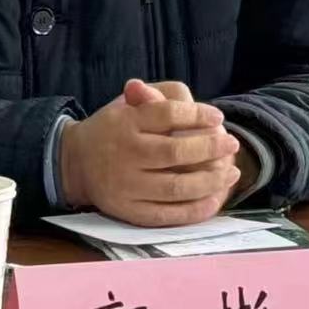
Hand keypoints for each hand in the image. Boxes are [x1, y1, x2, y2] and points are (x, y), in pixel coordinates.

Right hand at [59, 83, 241, 226]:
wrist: (76, 163)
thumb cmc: (113, 131)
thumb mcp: (126, 107)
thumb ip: (151, 98)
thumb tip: (167, 94)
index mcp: (124, 123)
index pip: (166, 114)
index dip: (196, 115)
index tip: (218, 116)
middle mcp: (124, 154)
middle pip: (175, 151)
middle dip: (209, 147)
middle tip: (232, 143)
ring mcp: (127, 186)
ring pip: (177, 186)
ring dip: (210, 180)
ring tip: (231, 172)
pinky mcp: (130, 212)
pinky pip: (169, 215)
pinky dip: (196, 209)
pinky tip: (215, 198)